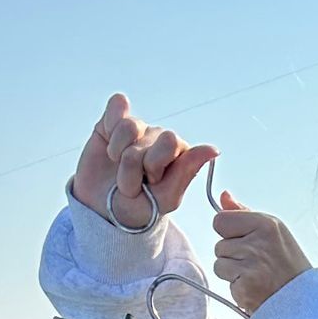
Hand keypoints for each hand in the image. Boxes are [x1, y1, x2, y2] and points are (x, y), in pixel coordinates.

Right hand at [71, 92, 215, 229]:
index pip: (170, 142)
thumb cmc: (138, 208)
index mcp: (180, 154)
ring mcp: (139, 128)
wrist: (103, 212)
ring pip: (129, 126)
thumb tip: (214, 149)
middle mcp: (161, 138)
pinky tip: (109, 148)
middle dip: (134, 166)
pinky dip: (109, 130)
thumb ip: (187, 172)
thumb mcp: (165, 198)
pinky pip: (117, 106)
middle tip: (133, 183)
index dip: (154, 164)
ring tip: (119, 170)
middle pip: (149, 137)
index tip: (151, 182)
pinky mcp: (115, 120)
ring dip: (119, 155)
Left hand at [209, 190, 310, 314]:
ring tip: (254, 276)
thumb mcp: (272, 232)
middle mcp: (258, 243)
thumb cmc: (288, 267)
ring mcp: (251, 265)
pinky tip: (254, 288)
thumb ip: (244, 214)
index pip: (221, 220)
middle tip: (256, 264)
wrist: (304, 300)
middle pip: (219, 245)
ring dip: (232, 273)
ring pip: (219, 265)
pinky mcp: (244, 287)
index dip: (229, 233)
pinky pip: (226, 284)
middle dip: (232, 256)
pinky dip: (237, 289)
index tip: (245, 242)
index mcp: (266, 224)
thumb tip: (224, 196)